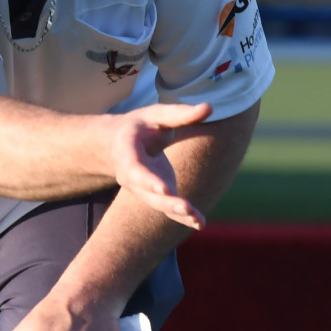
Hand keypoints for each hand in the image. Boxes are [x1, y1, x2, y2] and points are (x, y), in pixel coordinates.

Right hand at [106, 102, 211, 230]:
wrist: (121, 143)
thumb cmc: (142, 126)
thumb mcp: (157, 115)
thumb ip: (181, 114)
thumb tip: (210, 107)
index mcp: (126, 153)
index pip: (135, 169)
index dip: (148, 180)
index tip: (163, 188)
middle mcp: (130, 176)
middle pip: (147, 192)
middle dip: (166, 201)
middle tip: (184, 207)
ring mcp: (142, 189)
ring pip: (158, 204)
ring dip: (177, 212)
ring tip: (197, 219)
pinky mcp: (155, 196)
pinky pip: (168, 209)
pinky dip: (183, 217)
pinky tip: (199, 223)